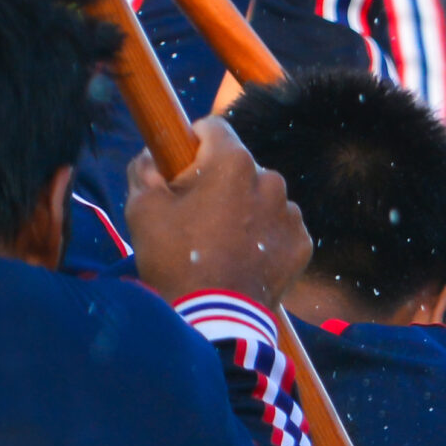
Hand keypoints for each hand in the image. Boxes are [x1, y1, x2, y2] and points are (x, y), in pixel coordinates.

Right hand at [127, 118, 312, 312]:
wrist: (214, 317)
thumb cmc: (174, 258)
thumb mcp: (142, 208)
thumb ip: (145, 170)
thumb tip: (150, 157)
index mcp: (233, 162)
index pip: (214, 128)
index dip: (193, 141)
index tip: (182, 163)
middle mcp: (270, 180)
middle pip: (240, 165)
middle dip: (220, 179)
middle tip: (198, 211)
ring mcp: (291, 213)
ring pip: (263, 196)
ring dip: (245, 208)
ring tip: (223, 240)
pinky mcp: (302, 243)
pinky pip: (280, 226)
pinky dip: (265, 235)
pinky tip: (244, 257)